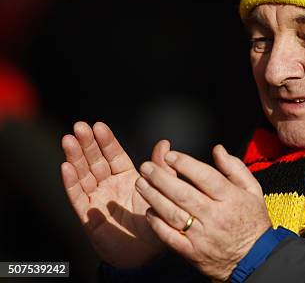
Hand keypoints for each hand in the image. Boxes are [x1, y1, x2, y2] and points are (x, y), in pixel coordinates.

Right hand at [60, 121, 175, 267]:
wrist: (147, 254)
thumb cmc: (156, 221)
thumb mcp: (162, 192)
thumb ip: (162, 169)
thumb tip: (164, 143)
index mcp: (127, 176)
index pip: (114, 154)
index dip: (106, 140)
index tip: (98, 125)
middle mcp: (109, 184)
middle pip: (95, 160)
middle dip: (87, 143)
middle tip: (79, 126)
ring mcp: (96, 198)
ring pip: (83, 174)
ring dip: (74, 157)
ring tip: (68, 140)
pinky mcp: (87, 215)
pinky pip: (77, 196)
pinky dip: (71, 181)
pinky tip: (65, 166)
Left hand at [135, 144, 271, 280]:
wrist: (255, 258)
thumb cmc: (253, 221)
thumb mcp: (253, 190)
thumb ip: (235, 167)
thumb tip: (218, 150)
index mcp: (231, 198)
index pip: (205, 177)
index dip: (186, 164)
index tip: (170, 156)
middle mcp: (216, 216)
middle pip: (184, 194)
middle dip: (161, 178)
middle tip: (146, 167)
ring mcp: (203, 236)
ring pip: (173, 214)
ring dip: (154, 197)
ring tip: (142, 184)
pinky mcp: (193, 252)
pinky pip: (170, 237)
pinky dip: (157, 224)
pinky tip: (149, 211)